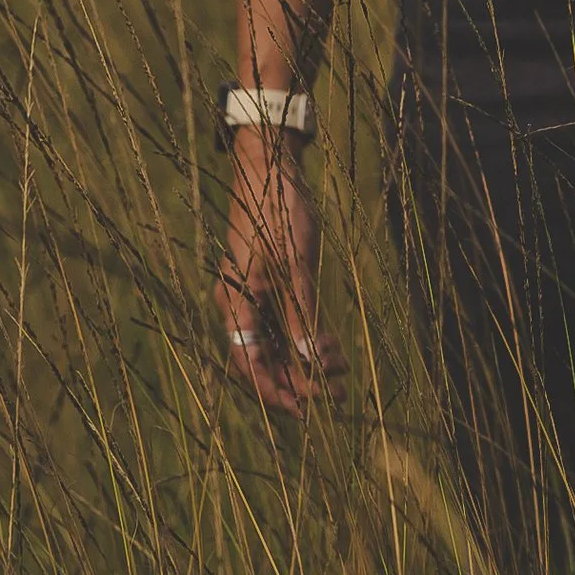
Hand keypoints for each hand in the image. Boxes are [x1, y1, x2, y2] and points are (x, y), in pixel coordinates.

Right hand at [216, 136, 342, 416]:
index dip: (276, 392)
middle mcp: (238, 304)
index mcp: (235, 302)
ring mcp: (251, 294)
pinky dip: (304, 338)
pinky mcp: (266, 282)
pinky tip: (330, 348)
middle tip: (334, 396)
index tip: (307, 410)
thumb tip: (311, 362)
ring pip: (274, 343)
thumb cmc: (278, 209)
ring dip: (304, 361)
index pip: (249, 365)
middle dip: (297, 381)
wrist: (269, 164)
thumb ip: (302, 315)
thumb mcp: (295, 266)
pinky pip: (281, 323)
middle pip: (262, 359)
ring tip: (339, 373)